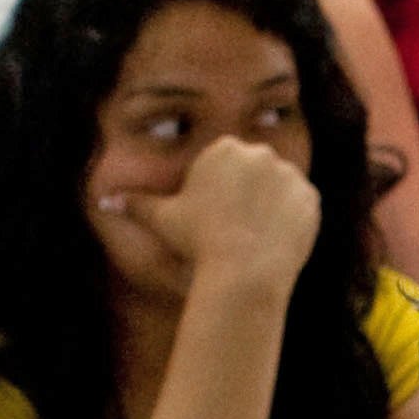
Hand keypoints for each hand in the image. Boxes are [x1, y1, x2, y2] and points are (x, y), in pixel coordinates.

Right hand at [113, 130, 324, 301]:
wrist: (244, 269)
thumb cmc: (199, 241)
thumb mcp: (164, 220)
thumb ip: (138, 205)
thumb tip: (106, 200)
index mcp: (224, 149)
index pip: (225, 165)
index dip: (219, 194)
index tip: (215, 218)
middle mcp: (260, 152)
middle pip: (254, 173)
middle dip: (246, 197)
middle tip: (236, 230)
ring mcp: (290, 173)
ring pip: (278, 189)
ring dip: (270, 208)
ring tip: (256, 238)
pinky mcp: (311, 197)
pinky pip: (302, 207)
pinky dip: (292, 222)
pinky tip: (276, 241)